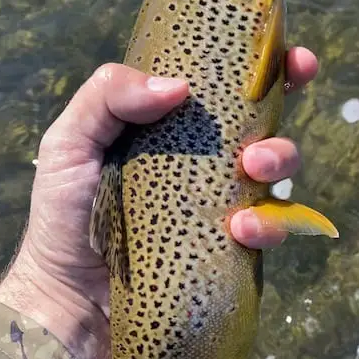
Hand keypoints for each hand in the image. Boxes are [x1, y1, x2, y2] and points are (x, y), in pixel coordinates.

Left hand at [0, 49, 317, 358]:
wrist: (69, 298)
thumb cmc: (65, 216)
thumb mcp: (70, 143)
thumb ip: (107, 97)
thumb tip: (178, 86)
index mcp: (171, 128)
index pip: (225, 89)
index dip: (268, 69)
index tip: (293, 60)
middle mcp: (204, 161)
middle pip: (264, 126)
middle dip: (280, 120)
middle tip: (257, 142)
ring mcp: (220, 205)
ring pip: (275, 175)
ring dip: (278, 164)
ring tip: (253, 174)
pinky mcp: (230, 248)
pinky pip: (268, 230)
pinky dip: (267, 224)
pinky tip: (241, 229)